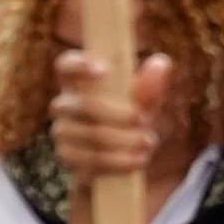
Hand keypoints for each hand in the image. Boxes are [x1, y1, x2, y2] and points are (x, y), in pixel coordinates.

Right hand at [43, 47, 172, 183]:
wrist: (124, 158)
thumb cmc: (130, 119)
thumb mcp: (144, 102)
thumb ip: (151, 85)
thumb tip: (160, 63)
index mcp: (79, 82)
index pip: (65, 66)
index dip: (78, 65)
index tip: (106, 70)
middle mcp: (64, 105)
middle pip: (81, 105)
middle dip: (116, 114)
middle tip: (143, 119)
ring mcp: (62, 132)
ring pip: (89, 135)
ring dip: (123, 140)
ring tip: (147, 142)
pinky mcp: (67, 157)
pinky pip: (90, 160)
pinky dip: (118, 161)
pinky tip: (137, 160)